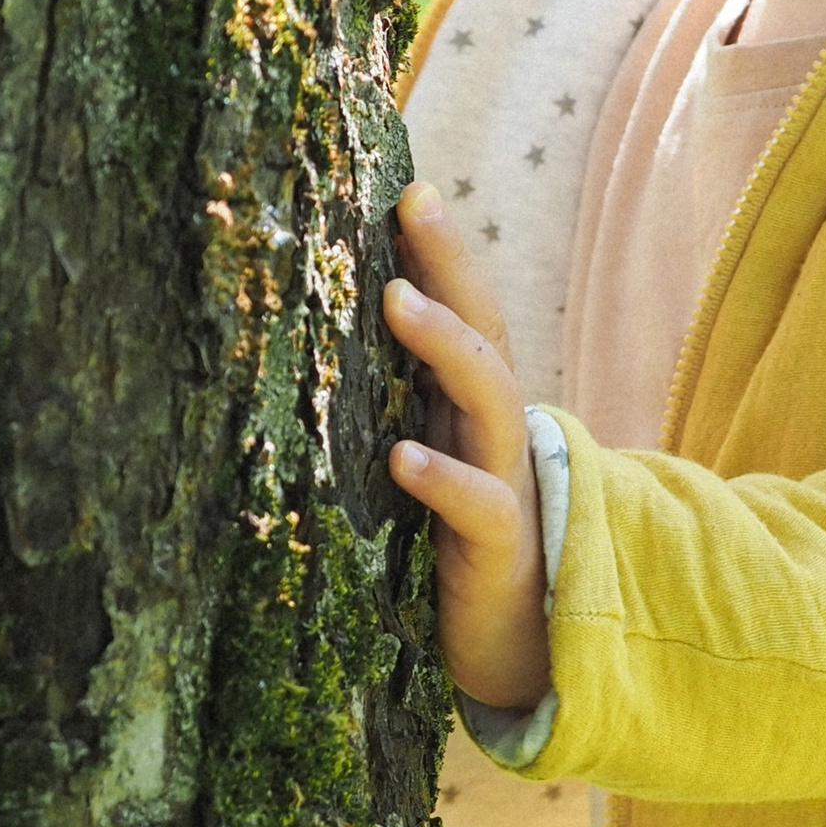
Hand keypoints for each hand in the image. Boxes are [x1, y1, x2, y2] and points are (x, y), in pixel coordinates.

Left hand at [383, 181, 551, 712]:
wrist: (513, 640)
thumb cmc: (450, 541)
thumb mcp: (425, 456)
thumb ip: (394, 400)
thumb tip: (312, 331)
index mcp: (469, 404)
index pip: (464, 309)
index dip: (441, 250)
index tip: (407, 187)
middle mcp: (493, 429)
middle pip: (484, 330)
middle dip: (451, 265)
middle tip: (414, 206)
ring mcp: (501, 482)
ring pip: (488, 399)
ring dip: (446, 347)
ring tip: (399, 304)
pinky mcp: (496, 548)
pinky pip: (476, 504)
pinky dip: (441, 478)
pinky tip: (402, 457)